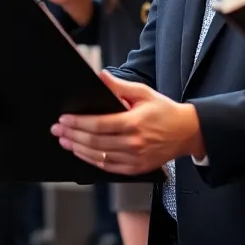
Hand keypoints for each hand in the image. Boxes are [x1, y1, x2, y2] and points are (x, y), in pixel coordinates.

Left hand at [51, 71, 203, 174]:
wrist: (187, 132)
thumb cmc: (164, 111)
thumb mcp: (144, 92)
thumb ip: (120, 86)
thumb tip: (101, 76)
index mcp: (134, 123)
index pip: (98, 125)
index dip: (78, 123)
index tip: (64, 119)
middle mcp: (133, 143)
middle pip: (94, 142)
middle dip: (72, 135)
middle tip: (57, 130)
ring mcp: (134, 158)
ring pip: (98, 156)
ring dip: (78, 149)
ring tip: (64, 141)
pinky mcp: (136, 168)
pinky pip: (108, 167)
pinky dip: (92, 160)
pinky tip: (82, 153)